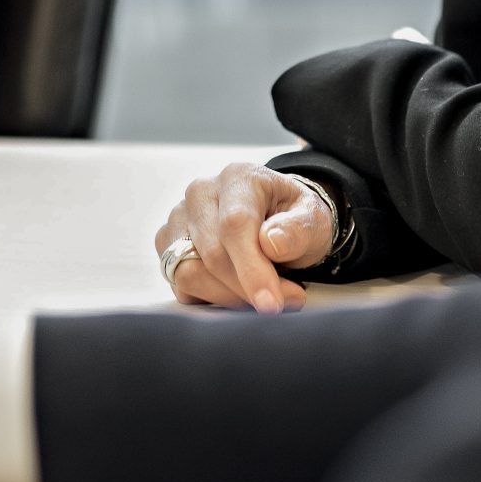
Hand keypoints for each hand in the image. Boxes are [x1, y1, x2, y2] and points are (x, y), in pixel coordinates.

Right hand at [153, 162, 333, 312]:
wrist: (275, 220)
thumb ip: (298, 229)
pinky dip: (213, 299)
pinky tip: (238, 291)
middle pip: (212, 255)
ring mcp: (179, 220)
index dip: (251, 269)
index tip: (271, 303)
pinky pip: (182, 286)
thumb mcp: (313, 218)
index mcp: (238, 178)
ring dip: (229, 297)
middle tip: (283, 302)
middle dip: (247, 289)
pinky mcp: (168, 247)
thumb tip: (271, 244)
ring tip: (264, 296)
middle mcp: (200, 194)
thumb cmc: (293, 218)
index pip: (234, 225)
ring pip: (190, 274)